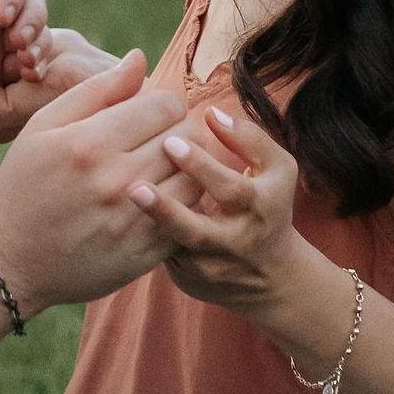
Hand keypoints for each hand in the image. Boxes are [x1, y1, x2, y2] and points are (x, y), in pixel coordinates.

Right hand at [0, 51, 208, 315]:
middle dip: (177, 132)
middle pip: (187, 136)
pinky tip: (161, 201)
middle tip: (156, 141)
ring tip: (161, 169)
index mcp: (89, 143)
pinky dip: (184, 204)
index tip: (145, 115)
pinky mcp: (146, 252)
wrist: (10, 261)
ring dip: (186, 168)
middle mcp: (115, 181)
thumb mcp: (43, 128)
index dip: (160, 104)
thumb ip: (95, 90)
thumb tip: (139, 58)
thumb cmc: (25, 184)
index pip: (165, 104)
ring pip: (197, 176)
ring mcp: (134, 220)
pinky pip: (191, 216)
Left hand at [128, 104, 310, 315]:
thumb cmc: (268, 204)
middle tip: (135, 184)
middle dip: (166, 209)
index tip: (170, 140)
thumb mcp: (275, 168)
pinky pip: (161, 256)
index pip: (230, 188)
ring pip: (173, 250)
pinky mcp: (189, 279)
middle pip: (197, 230)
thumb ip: (247, 138)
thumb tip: (209, 113)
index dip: (201, 166)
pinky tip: (117, 216)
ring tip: (126, 202)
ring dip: (148, 229)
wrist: (271, 275)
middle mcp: (234, 243)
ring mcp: (209, 267)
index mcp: (259, 208)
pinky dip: (139, 237)